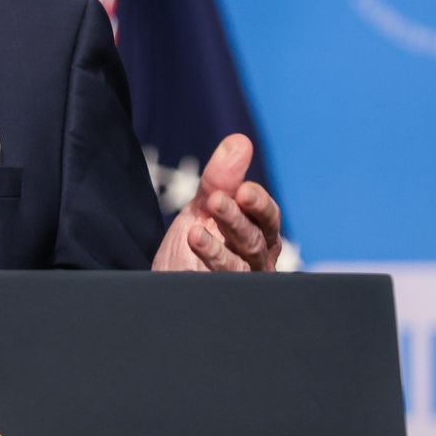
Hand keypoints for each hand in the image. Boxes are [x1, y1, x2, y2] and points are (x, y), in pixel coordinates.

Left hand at [152, 133, 282, 272]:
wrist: (168, 279)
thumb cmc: (197, 242)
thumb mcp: (205, 206)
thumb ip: (221, 178)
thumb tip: (239, 141)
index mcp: (259, 232)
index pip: (267, 216)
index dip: (258, 203)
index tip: (242, 190)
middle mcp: (256, 259)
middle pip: (255, 239)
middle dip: (237, 219)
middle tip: (217, 200)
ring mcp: (240, 280)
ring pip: (239, 263)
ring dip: (218, 244)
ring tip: (195, 228)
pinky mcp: (221, 294)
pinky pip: (220, 281)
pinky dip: (208, 262)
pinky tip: (194, 243)